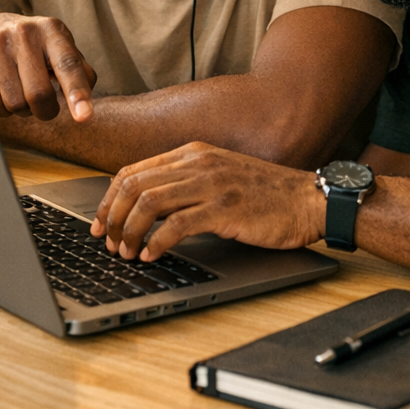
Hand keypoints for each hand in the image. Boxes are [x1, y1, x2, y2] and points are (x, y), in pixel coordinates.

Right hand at [0, 13, 96, 121]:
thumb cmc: (30, 47)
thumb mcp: (57, 48)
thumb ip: (79, 71)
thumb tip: (85, 99)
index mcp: (51, 30)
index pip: (68, 65)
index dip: (77, 93)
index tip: (84, 117)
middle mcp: (23, 33)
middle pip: (39, 94)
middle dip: (45, 111)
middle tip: (43, 106)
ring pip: (14, 104)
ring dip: (20, 110)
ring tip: (17, 91)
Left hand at [89, 143, 326, 260]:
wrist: (309, 200)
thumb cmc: (267, 194)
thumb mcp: (220, 176)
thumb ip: (186, 182)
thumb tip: (145, 206)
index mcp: (193, 152)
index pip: (133, 170)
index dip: (108, 200)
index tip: (100, 224)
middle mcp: (199, 162)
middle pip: (134, 185)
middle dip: (112, 217)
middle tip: (108, 243)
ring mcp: (212, 183)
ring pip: (149, 202)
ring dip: (130, 231)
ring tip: (127, 252)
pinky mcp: (225, 208)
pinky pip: (176, 224)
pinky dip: (156, 242)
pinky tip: (153, 256)